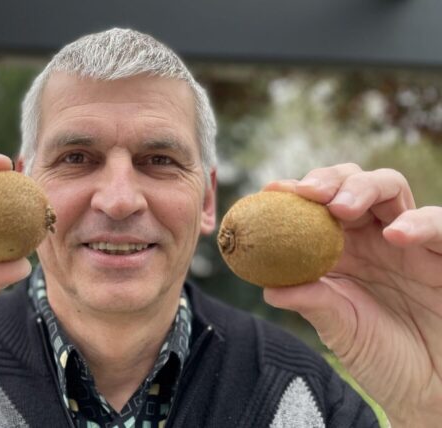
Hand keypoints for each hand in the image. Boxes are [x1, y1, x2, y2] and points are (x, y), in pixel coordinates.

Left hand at [263, 163, 441, 426]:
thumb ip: (310, 303)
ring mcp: (411, 241)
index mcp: (342, 248)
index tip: (272, 190)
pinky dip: (420, 223)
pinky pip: (441, 225)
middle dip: (329, 180)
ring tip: (341, 208)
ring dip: (364, 188)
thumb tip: (268, 288)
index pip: (318, 205)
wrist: (427, 387)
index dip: (296, 193)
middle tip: (309, 193)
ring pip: (391, 188)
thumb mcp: (339, 329)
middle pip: (352, 183)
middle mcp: (373, 236)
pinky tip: (395, 235)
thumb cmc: (382, 355)